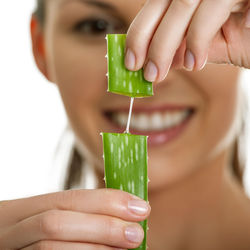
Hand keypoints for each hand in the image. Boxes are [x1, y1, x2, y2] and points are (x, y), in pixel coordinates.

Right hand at [0, 189, 149, 248]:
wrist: (4, 246)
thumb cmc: (31, 237)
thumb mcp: (49, 219)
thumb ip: (80, 217)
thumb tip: (128, 217)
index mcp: (22, 209)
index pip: (69, 198)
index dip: (107, 201)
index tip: (140, 207)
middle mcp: (10, 229)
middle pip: (57, 223)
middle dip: (102, 226)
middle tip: (137, 233)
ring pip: (50, 246)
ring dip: (95, 248)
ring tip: (125, 248)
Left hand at [125, 0, 249, 82]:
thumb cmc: (243, 37)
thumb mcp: (203, 48)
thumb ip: (179, 50)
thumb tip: (153, 63)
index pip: (155, 8)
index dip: (139, 33)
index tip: (131, 62)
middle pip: (164, 3)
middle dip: (151, 42)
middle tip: (147, 74)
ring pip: (183, 3)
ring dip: (169, 44)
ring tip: (172, 71)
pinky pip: (214, 7)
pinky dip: (199, 39)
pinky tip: (195, 62)